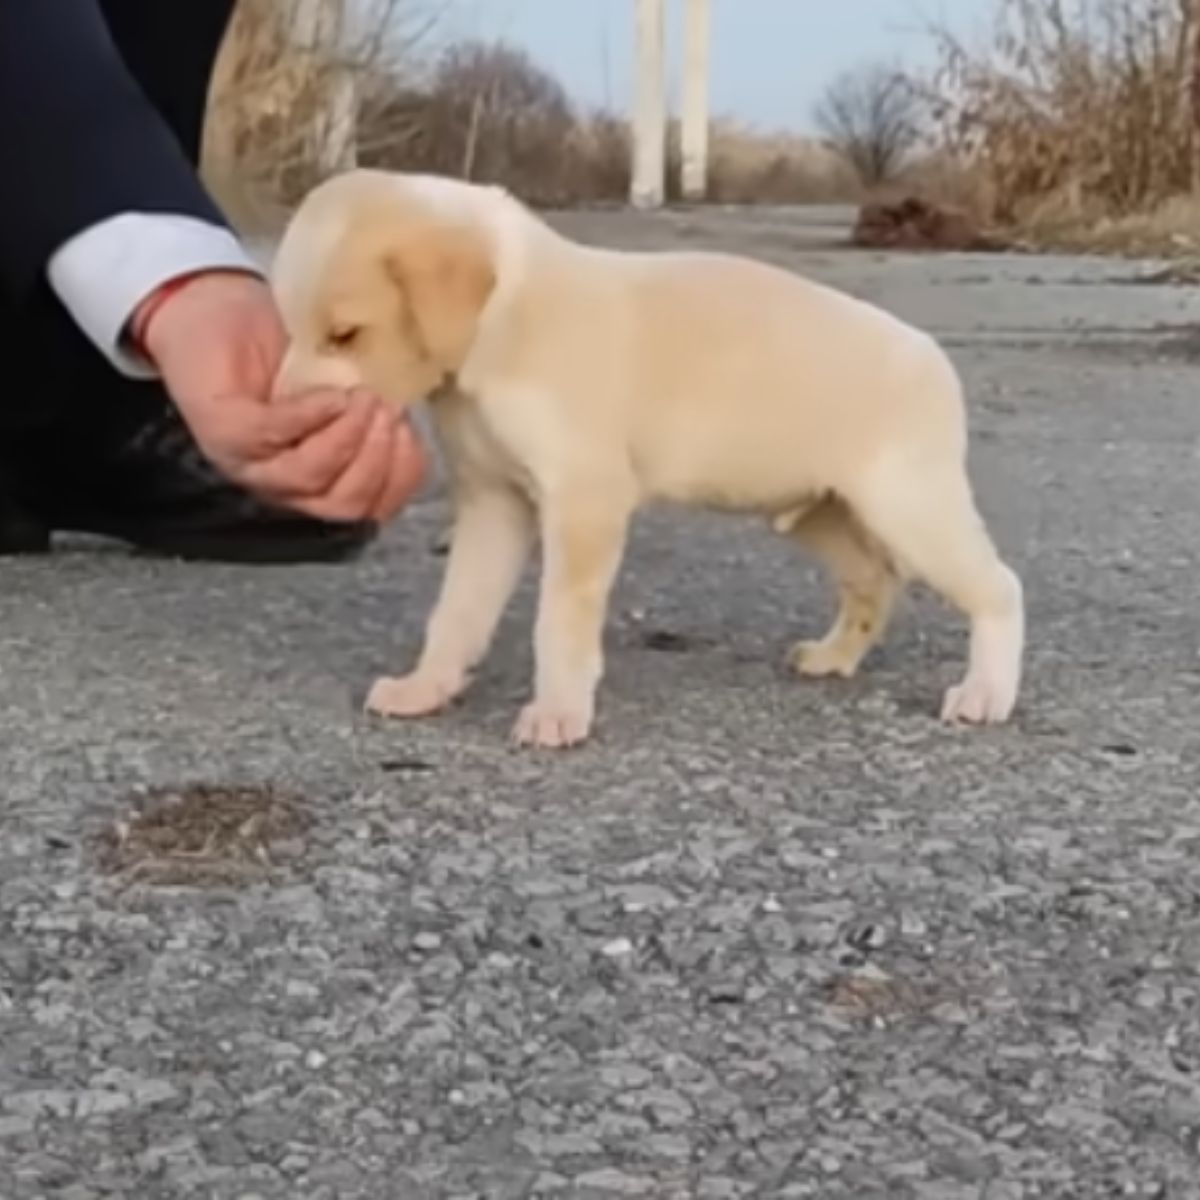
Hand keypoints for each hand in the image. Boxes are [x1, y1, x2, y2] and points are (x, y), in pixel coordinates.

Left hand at [133, 271, 426, 522]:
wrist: (219, 303)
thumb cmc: (287, 344)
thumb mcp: (347, 381)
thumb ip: (374, 412)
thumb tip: (413, 419)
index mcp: (320, 480)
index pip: (372, 508)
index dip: (400, 478)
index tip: (413, 433)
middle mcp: (283, 485)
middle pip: (343, 506)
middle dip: (377, 462)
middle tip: (390, 412)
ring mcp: (249, 464)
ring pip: (309, 479)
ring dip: (347, 438)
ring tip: (365, 395)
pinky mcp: (221, 432)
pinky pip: (272, 437)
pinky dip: (309, 416)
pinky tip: (331, 393)